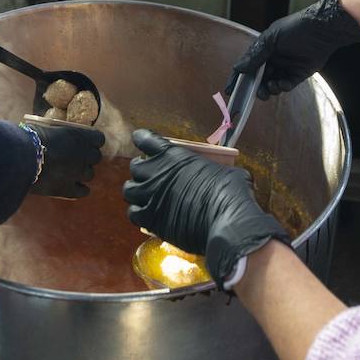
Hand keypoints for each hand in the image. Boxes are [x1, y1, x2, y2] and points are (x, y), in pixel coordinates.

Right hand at [26, 117, 104, 198]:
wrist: (22, 159)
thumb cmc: (31, 138)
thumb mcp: (48, 127)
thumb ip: (58, 133)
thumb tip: (54, 135)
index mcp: (81, 136)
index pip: (99, 139)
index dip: (92, 141)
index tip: (84, 141)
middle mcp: (85, 155)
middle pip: (96, 157)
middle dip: (87, 157)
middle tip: (74, 157)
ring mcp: (79, 174)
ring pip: (90, 174)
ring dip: (82, 172)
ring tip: (69, 171)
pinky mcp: (69, 190)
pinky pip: (83, 191)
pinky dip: (80, 189)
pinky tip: (71, 186)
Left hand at [123, 130, 289, 289]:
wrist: (227, 221)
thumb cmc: (230, 192)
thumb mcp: (223, 170)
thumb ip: (212, 168)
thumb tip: (221, 175)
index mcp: (172, 154)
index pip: (144, 139)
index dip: (143, 140)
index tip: (144, 142)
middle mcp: (156, 172)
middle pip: (136, 166)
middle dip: (142, 170)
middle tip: (152, 176)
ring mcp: (150, 196)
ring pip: (129, 190)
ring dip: (136, 191)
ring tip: (146, 196)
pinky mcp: (150, 219)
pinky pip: (133, 214)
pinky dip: (138, 213)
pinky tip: (147, 215)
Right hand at [227, 0, 359, 99]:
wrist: (322, 30)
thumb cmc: (295, 29)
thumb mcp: (271, 40)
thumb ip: (255, 56)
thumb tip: (238, 68)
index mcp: (262, 49)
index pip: (246, 66)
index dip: (238, 79)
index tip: (231, 91)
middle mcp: (272, 59)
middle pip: (258, 79)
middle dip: (256, 88)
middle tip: (257, 93)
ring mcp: (285, 67)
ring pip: (271, 84)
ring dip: (269, 88)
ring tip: (272, 87)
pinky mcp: (298, 74)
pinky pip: (286, 85)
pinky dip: (283, 86)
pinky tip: (283, 83)